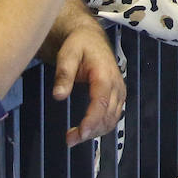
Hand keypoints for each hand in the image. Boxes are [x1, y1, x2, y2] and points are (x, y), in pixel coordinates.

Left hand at [51, 21, 124, 144]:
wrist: (91, 37)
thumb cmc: (79, 44)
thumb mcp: (67, 54)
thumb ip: (64, 74)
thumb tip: (58, 96)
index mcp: (104, 74)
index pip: (101, 103)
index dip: (92, 121)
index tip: (80, 134)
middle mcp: (116, 84)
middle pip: (108, 115)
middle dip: (91, 131)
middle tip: (69, 140)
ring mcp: (119, 91)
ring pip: (113, 119)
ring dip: (96, 131)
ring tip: (74, 137)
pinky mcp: (118, 95)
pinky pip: (114, 116)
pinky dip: (101, 126)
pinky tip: (86, 130)